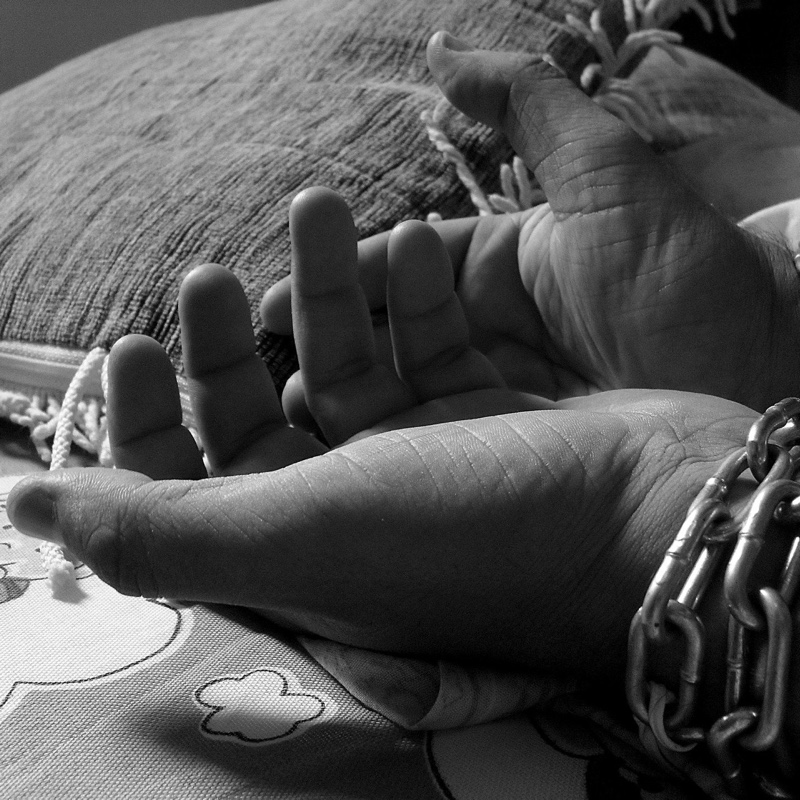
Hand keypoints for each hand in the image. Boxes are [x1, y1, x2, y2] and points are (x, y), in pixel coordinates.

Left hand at [6, 225, 758, 680]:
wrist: (650, 513)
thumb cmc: (476, 533)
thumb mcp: (302, 535)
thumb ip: (158, 531)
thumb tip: (30, 508)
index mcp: (298, 555)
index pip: (185, 495)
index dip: (143, 426)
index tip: (136, 345)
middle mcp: (352, 512)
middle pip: (256, 421)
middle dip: (223, 343)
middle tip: (208, 275)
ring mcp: (419, 458)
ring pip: (338, 365)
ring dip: (318, 290)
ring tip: (319, 211)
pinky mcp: (478, 410)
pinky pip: (417, 340)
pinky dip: (404, 291)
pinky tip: (408, 243)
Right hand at [262, 33, 799, 410]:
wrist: (768, 369)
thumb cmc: (690, 273)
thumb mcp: (608, 173)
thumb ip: (526, 105)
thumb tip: (444, 47)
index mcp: (500, 273)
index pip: (397, 274)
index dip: (336, 281)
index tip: (269, 299)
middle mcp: (488, 341)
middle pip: (384, 340)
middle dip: (320, 341)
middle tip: (250, 352)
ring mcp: (495, 404)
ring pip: (395, 399)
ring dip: (336, 397)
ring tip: (284, 400)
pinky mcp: (508, 458)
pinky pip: (430, 448)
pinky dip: (381, 444)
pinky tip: (338, 448)